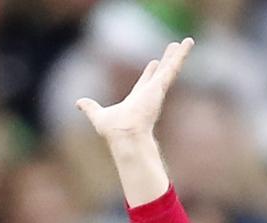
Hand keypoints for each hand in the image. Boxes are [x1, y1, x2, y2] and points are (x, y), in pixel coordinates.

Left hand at [75, 38, 193, 143]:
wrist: (125, 136)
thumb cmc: (113, 131)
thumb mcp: (98, 115)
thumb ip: (90, 108)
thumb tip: (79, 102)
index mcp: (137, 100)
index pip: (145, 83)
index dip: (149, 73)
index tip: (154, 63)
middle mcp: (149, 95)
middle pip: (160, 73)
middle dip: (167, 61)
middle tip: (173, 49)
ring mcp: (156, 90)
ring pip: (170, 68)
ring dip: (178, 55)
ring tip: (188, 42)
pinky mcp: (160, 86)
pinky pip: (173, 67)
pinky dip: (181, 55)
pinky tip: (188, 43)